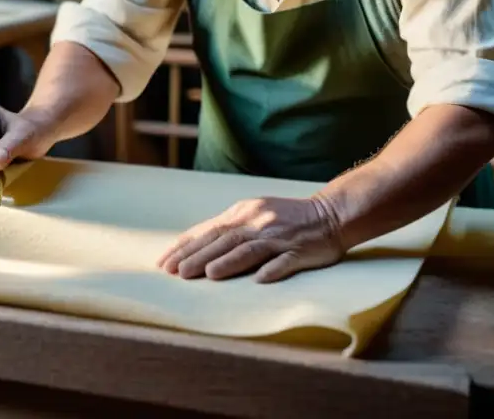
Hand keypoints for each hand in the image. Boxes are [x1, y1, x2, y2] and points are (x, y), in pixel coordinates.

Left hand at [157, 196, 344, 282]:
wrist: (330, 214)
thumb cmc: (285, 217)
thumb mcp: (253, 214)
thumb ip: (227, 227)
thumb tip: (193, 244)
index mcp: (243, 212)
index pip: (208, 230)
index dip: (185, 246)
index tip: (163, 261)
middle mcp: (258, 221)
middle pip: (223, 240)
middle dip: (197, 256)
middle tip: (174, 272)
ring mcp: (280, 236)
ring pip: (250, 249)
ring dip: (227, 262)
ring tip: (206, 275)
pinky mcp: (301, 250)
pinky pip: (285, 261)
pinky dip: (272, 270)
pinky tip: (259, 281)